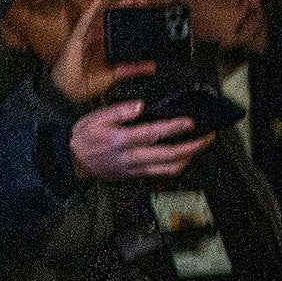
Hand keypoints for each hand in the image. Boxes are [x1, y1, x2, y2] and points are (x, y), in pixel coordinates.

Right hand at [47, 0, 143, 104]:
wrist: (66, 92)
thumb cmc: (84, 83)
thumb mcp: (114, 75)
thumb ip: (132, 69)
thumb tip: (152, 66)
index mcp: (106, 45)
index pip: (122, 28)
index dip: (134, 19)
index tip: (150, 12)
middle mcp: (97, 38)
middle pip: (114, 18)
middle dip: (129, 9)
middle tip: (145, 1)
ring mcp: (86, 36)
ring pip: (102, 16)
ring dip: (116, 5)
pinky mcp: (76, 37)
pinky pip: (84, 20)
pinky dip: (92, 9)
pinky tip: (99, 0)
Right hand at [67, 100, 211, 181]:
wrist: (73, 160)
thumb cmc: (85, 137)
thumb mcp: (96, 117)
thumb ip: (119, 110)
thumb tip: (139, 106)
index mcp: (121, 139)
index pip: (153, 133)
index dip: (174, 128)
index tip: (190, 122)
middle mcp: (131, 156)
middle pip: (169, 155)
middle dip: (193, 146)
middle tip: (208, 136)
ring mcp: (136, 168)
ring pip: (170, 168)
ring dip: (190, 157)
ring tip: (201, 145)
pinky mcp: (137, 175)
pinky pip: (163, 173)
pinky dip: (178, 165)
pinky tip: (186, 156)